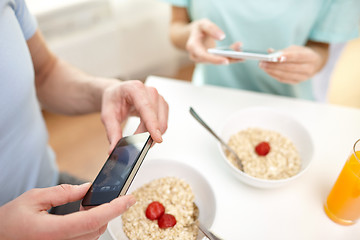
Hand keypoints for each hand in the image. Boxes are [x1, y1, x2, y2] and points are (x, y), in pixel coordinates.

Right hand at [0, 183, 135, 239]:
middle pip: (97, 229)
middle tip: (111, 194)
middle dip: (109, 211)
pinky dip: (90, 226)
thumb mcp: (33, 199)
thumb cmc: (9, 222)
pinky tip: (84, 214)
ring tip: (92, 203)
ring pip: (93, 236)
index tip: (130, 198)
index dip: (115, 208)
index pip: (93, 220)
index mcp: (52, 232)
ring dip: (100, 218)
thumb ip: (63, 193)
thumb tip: (88, 188)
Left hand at [101, 80, 168, 152]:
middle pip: (156, 119)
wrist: (117, 94)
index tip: (156, 138)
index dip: (153, 124)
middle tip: (136, 145)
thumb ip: (112, 133)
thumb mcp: (107, 116)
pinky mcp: (162, 105)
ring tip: (138, 138)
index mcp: (135, 88)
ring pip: (162, 123)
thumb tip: (114, 149)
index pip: (147, 108)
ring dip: (152, 135)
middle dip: (147, 135)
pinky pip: (163, 123)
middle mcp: (150, 91)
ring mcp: (159, 98)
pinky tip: (145, 132)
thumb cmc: (113, 100)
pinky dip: (155, 132)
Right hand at [186, 19, 241, 64]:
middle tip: (241, 56)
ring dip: (232, 58)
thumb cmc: (199, 29)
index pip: (203, 55)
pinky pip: (221, 59)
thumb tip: (222, 37)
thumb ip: (211, 28)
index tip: (225, 60)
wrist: (194, 34)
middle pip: (213, 60)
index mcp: (193, 47)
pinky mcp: (211, 59)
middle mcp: (197, 56)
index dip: (214, 59)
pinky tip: (240, 54)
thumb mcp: (203, 23)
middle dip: (227, 58)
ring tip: (244, 55)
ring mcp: (204, 59)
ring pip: (218, 61)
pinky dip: (231, 57)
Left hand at [259, 45, 324, 83]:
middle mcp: (309, 68)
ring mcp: (304, 77)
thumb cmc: (302, 54)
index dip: (285, 56)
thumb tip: (269, 52)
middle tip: (262, 62)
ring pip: (285, 75)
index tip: (274, 56)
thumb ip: (283, 50)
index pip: (297, 56)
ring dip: (272, 71)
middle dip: (274, 65)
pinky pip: (284, 79)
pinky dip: (274, 75)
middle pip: (289, 67)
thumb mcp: (296, 48)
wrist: (315, 63)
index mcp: (311, 57)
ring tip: (263, 66)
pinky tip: (268, 71)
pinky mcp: (297, 82)